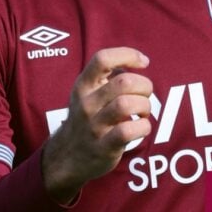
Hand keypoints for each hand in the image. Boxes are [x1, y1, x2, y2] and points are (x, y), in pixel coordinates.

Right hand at [41, 47, 152, 202]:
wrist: (66, 157)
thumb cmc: (88, 118)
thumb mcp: (89, 93)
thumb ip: (110, 76)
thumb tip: (139, 61)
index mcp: (83, 85)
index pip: (103, 59)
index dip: (128, 55)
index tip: (143, 62)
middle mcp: (86, 103)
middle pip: (124, 82)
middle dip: (144, 86)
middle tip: (144, 95)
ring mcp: (93, 126)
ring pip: (127, 105)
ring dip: (145, 106)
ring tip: (142, 112)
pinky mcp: (103, 147)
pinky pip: (128, 131)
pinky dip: (143, 127)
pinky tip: (141, 127)